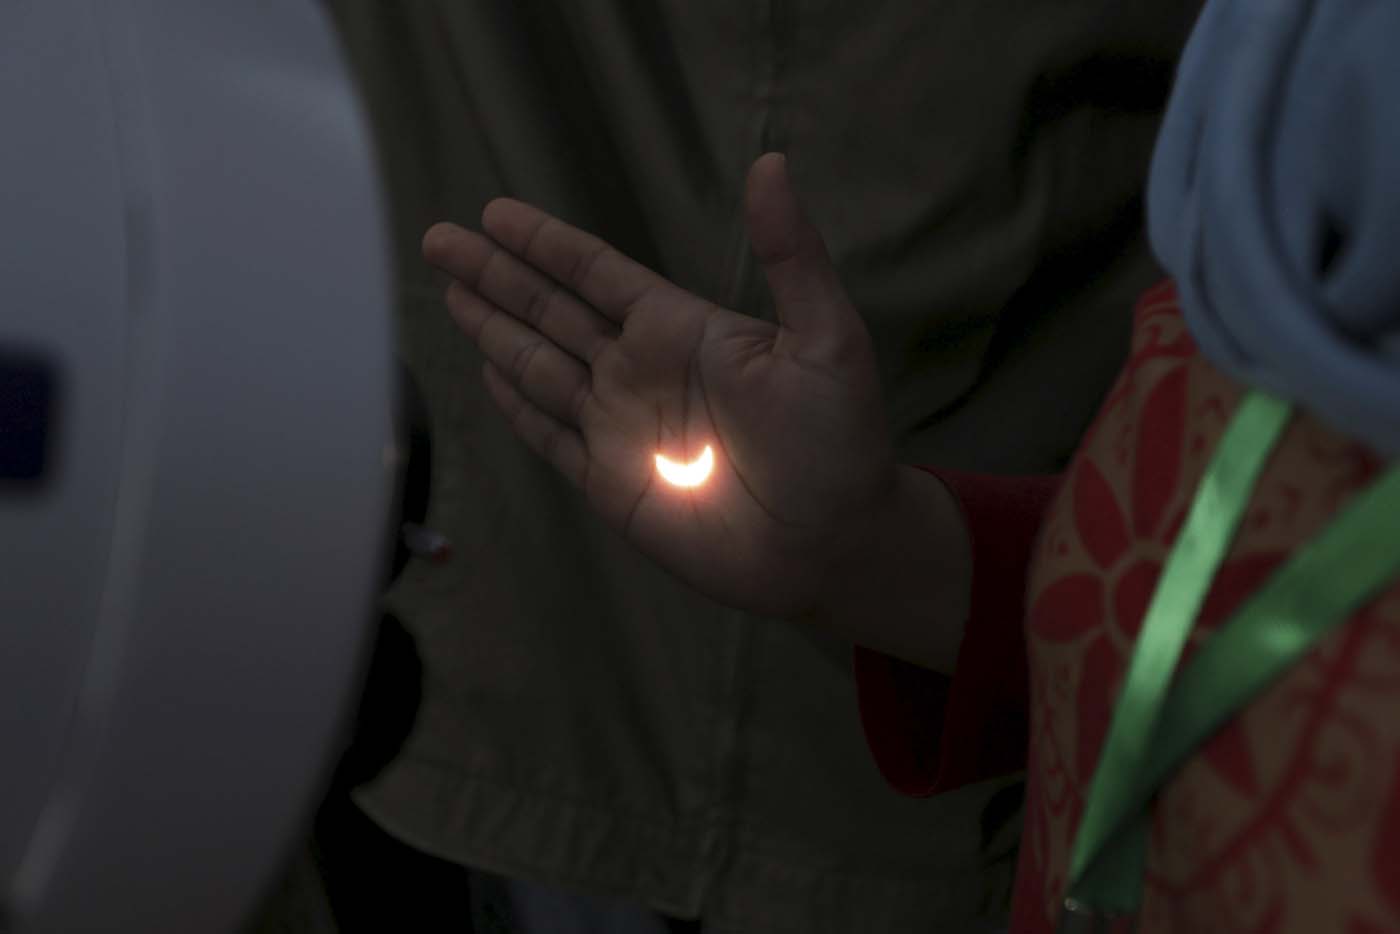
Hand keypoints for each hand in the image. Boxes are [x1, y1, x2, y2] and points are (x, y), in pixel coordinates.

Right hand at [422, 153, 899, 620]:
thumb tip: (772, 163)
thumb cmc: (838, 441)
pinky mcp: (610, 483)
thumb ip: (791, 257)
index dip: (545, 243)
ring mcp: (621, 428)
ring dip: (493, 330)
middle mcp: (641, 371)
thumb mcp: (827, 339)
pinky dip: (517, 407)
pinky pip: (550, 436)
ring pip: (539, 366)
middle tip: (438, 240)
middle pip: (550, 311)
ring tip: (447, 293)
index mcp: (682, 329)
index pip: (596, 273)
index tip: (496, 213)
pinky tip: (487, 375)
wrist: (831, 545)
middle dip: (494, 276)